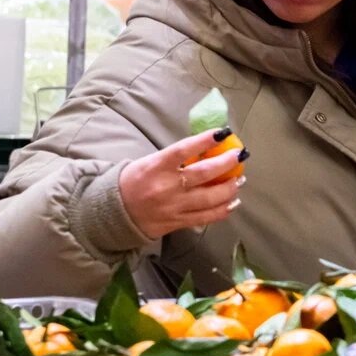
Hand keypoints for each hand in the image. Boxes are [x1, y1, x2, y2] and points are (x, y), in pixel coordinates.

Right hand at [118, 129, 247, 238]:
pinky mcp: (178, 222)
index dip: (205, 140)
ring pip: (210, 198)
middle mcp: (167, 187)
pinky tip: (233, 202)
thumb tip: (204, 149)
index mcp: (157, 166)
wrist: (115, 213)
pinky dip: (223, 210)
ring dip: (230, 188)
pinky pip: (206, 217)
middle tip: (240, 155)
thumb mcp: (149, 162)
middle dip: (227, 163)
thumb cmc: (133, 181)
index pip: (185, 149)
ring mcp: (174, 206)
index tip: (223, 132)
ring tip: (239, 179)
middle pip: (204, 174)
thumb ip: (175, 158)